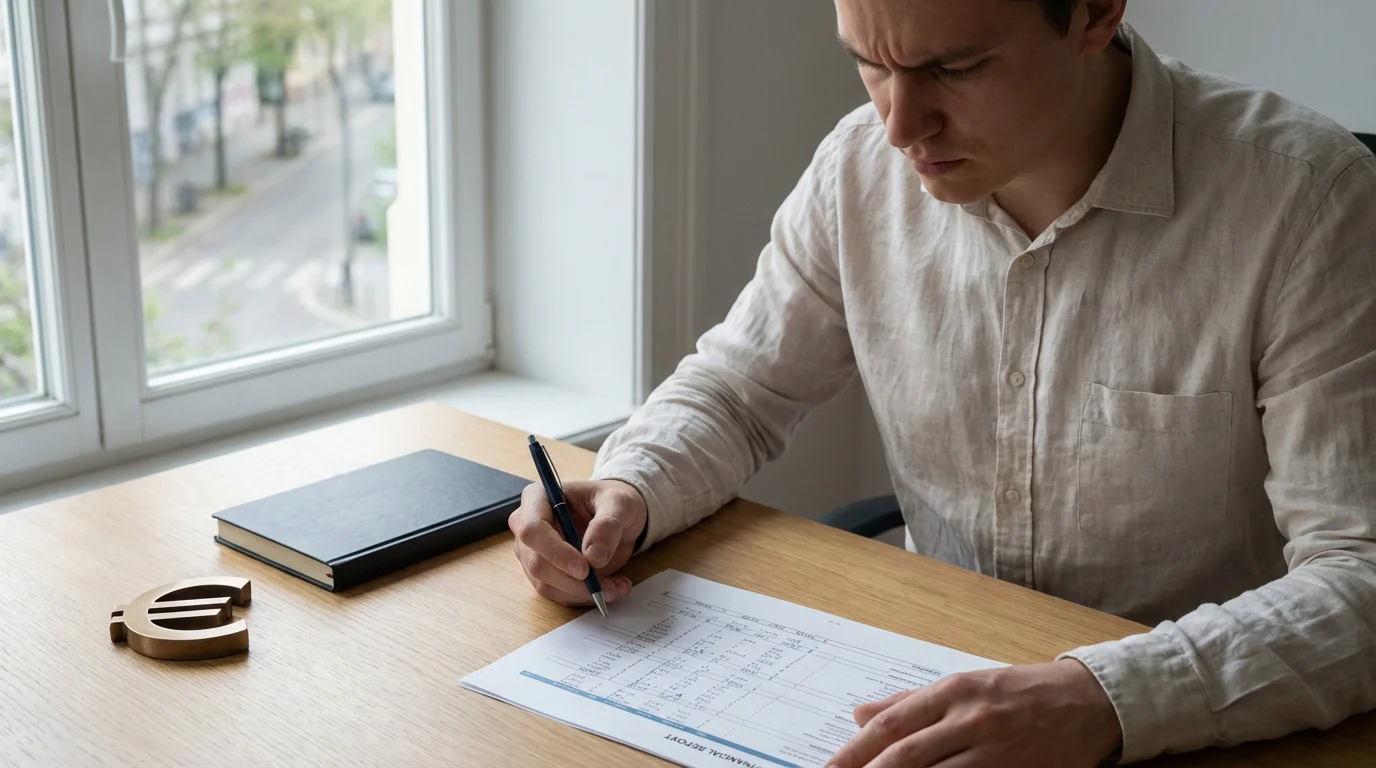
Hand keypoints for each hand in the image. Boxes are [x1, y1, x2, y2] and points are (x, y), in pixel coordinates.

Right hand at [509, 479, 647, 605]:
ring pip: (546, 584)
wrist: (618, 515)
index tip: (584, 569)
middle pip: (536, 563)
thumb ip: (607, 525)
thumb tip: (593, 557)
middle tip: (606, 587)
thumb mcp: (620, 503)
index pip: (532, 529)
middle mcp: (527, 525)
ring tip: (616, 588)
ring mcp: (532, 552)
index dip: (555, 552)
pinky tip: (611, 589)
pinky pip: (558, 593)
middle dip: (572, 581)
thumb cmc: (613, 501)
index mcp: (538, 498)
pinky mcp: (545, 573)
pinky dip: (584, 596)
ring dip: (582, 593)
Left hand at [826, 659, 1121, 767]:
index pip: (891, 725)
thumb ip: (910, 702)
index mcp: (952, 692)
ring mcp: (994, 750)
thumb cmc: (1020, 691)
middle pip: (906, 756)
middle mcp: (970, 719)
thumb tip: (861, 713)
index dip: (855, 751)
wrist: (1088, 702)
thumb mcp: (964, 685)